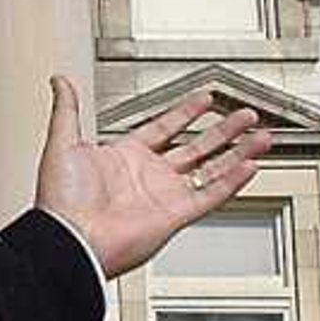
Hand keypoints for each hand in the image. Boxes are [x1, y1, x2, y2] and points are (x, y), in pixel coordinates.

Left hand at [32, 75, 271, 279]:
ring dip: (236, 152)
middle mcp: (148, 176)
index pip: (163, 129)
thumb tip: (60, 81)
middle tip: (244, 115)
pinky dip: (232, 181)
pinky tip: (250, 165)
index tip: (204, 98)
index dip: (185, 113)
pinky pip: (210, 195)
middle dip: (222, 130)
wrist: (70, 239)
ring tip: (259, 136)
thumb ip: (67, 110)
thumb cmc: (60, 201)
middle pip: (195, 148)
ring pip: (210, 169)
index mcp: (123, 158)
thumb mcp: (62, 143)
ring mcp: (164, 196)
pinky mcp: (175, 215)